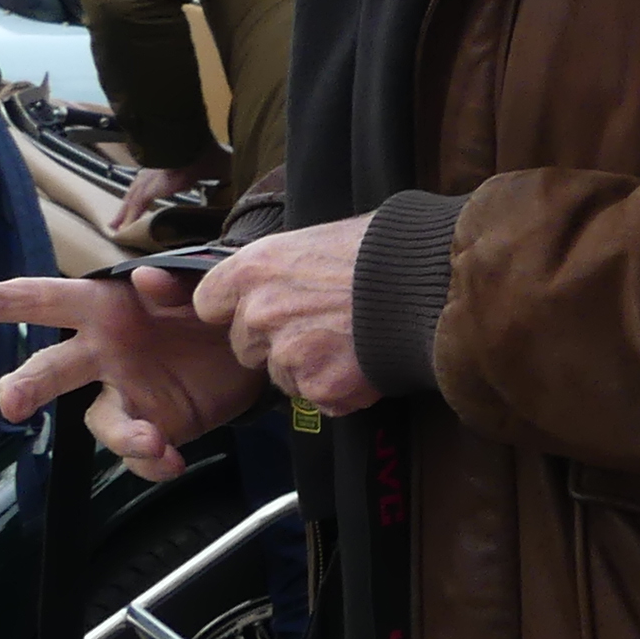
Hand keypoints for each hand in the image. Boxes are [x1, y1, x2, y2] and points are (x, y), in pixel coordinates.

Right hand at [0, 265, 260, 479]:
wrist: (246, 345)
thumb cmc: (203, 305)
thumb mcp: (195, 284)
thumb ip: (172, 282)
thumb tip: (145, 277)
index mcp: (99, 308)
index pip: (42, 300)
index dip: (2, 302)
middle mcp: (99, 355)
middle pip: (49, 371)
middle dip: (25, 386)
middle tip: (10, 404)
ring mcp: (123, 395)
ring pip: (100, 423)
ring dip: (121, 435)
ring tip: (151, 442)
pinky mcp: (153, 428)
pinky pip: (141, 454)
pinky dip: (153, 462)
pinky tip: (172, 461)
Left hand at [114, 155, 229, 234]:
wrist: (196, 149)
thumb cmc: (209, 154)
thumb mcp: (221, 167)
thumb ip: (227, 176)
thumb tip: (245, 183)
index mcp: (170, 165)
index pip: (154, 178)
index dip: (149, 187)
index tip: (146, 197)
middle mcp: (155, 172)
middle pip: (137, 190)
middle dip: (128, 203)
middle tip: (120, 217)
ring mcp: (149, 180)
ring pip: (132, 200)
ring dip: (124, 214)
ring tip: (116, 227)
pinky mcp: (148, 190)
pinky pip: (134, 208)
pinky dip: (128, 219)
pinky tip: (122, 231)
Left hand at [194, 216, 377, 416]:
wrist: (430, 280)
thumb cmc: (383, 249)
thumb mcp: (318, 238)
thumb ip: (285, 265)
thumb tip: (284, 275)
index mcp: (253, 270)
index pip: (208, 303)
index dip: (236, 309)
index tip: (262, 309)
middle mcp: (259, 313)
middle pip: (246, 347)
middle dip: (277, 344)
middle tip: (322, 327)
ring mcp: (287, 355)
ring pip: (284, 377)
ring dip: (312, 369)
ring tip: (353, 343)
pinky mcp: (320, 388)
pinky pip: (322, 400)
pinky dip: (345, 389)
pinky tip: (368, 362)